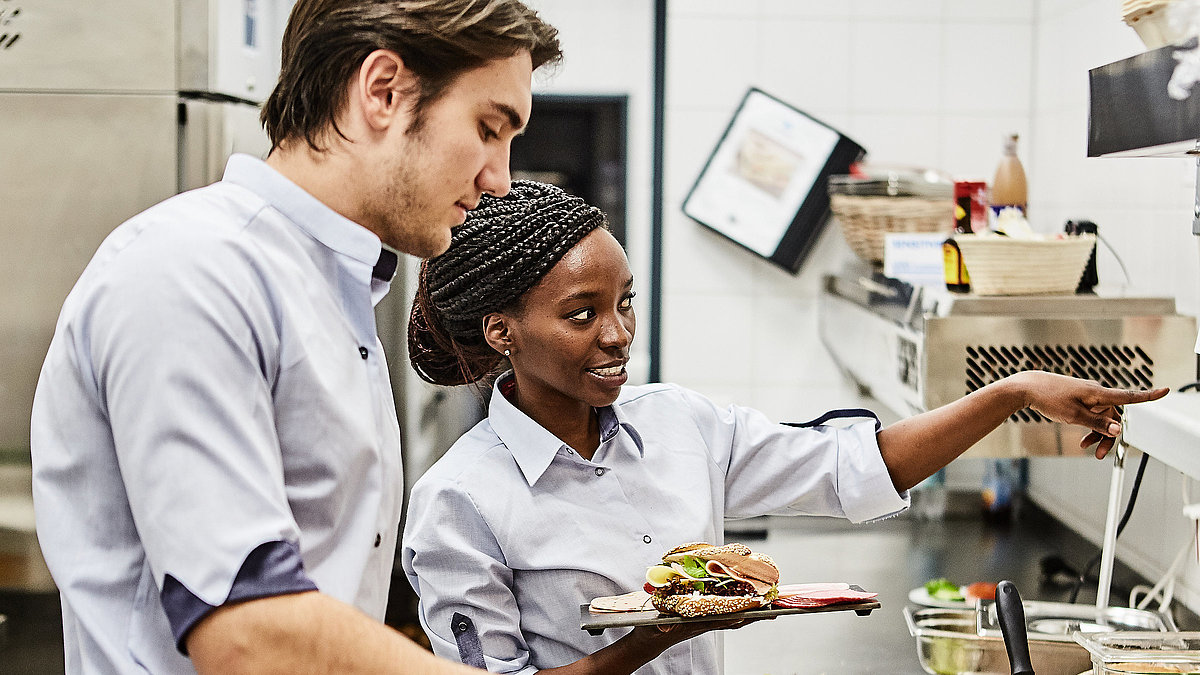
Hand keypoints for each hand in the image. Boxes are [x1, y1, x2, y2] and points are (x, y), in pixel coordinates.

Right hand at [628, 615, 768, 650]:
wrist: (649, 640)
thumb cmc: (651, 631)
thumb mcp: (652, 627)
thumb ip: (659, 625)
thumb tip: (665, 626)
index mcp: (694, 623)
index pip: (719, 619)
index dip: (735, 615)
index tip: (751, 612)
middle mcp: (704, 622)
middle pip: (734, 619)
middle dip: (753, 614)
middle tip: (774, 608)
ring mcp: (705, 620)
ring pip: (733, 616)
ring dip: (751, 612)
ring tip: (770, 607)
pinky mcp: (703, 617)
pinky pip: (725, 613)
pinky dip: (739, 608)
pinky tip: (749, 604)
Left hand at [1015, 372, 1167, 458]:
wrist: (1028, 388)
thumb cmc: (1049, 397)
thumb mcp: (1073, 415)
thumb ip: (1097, 423)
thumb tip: (1118, 429)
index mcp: (1098, 393)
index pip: (1128, 396)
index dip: (1148, 396)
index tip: (1164, 391)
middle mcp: (1096, 393)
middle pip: (1114, 416)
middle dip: (1109, 435)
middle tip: (1100, 454)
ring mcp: (1087, 396)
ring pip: (1102, 418)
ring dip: (1098, 434)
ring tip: (1085, 447)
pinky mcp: (1079, 398)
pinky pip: (1092, 414)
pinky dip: (1090, 426)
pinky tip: (1081, 440)